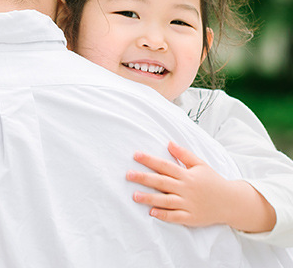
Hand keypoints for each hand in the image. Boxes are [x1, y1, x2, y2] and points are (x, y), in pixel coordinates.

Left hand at [126, 141, 273, 231]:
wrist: (232, 202)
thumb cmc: (213, 182)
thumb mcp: (201, 165)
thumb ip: (184, 154)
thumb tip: (169, 143)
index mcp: (187, 175)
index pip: (165, 166)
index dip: (150, 160)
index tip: (135, 155)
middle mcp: (186, 189)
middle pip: (162, 182)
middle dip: (144, 178)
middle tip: (128, 175)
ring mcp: (189, 204)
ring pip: (166, 201)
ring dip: (150, 198)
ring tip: (134, 195)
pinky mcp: (191, 217)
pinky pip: (175, 217)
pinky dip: (164, 215)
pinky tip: (151, 213)